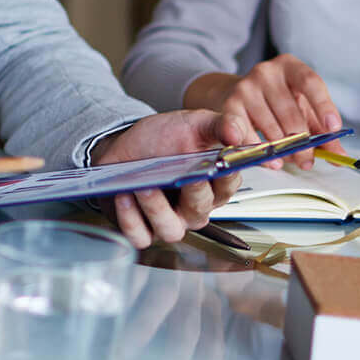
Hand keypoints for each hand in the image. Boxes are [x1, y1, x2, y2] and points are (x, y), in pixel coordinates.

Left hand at [88, 110, 251, 247]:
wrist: (128, 146)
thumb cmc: (164, 139)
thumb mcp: (195, 123)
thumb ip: (221, 124)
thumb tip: (236, 134)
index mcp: (212, 186)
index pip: (228, 187)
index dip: (227, 177)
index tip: (221, 163)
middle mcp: (193, 208)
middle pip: (200, 210)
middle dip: (193, 194)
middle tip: (184, 176)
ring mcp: (169, 221)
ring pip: (171, 229)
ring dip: (156, 209)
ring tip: (143, 186)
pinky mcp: (141, 228)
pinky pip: (140, 236)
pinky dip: (130, 219)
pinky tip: (124, 196)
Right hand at [184, 54, 339, 167]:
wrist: (241, 95)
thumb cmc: (280, 103)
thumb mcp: (305, 111)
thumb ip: (324, 133)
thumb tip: (340, 158)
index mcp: (291, 67)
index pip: (311, 82)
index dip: (323, 106)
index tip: (333, 128)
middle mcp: (267, 72)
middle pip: (291, 111)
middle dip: (302, 142)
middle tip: (307, 161)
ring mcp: (246, 87)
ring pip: (270, 127)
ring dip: (281, 150)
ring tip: (286, 160)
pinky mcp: (229, 105)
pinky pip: (246, 133)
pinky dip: (257, 149)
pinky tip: (268, 159)